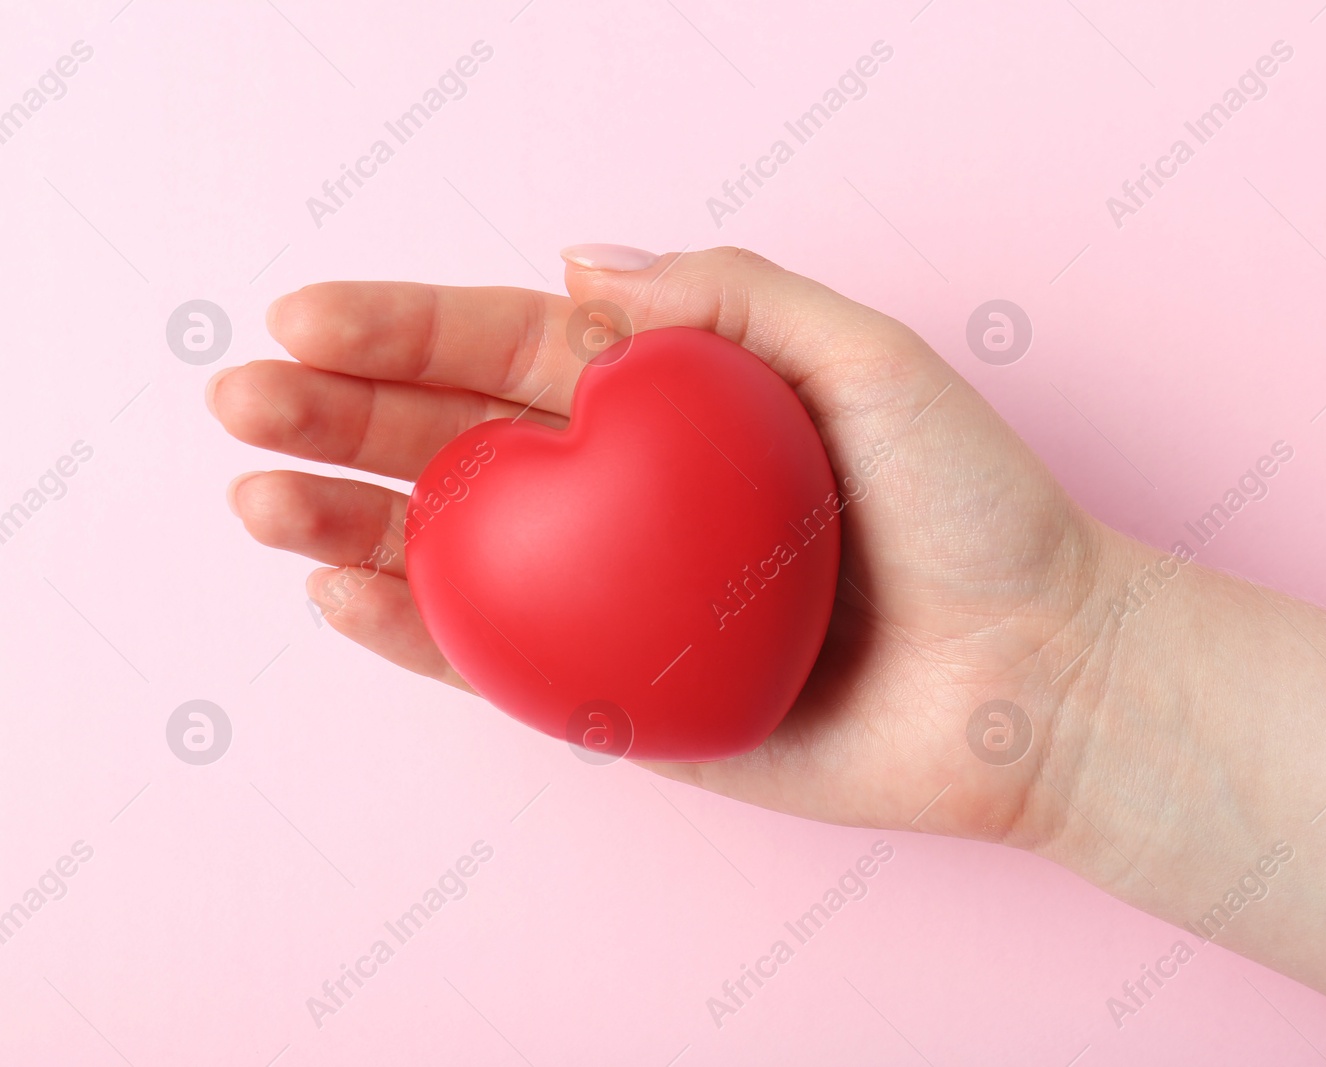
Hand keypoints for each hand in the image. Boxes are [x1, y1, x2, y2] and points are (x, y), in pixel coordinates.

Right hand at [208, 245, 1117, 846]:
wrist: (1033, 679)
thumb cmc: (974, 511)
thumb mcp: (870, 358)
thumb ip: (728, 295)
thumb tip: (575, 258)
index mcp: (675, 403)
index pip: (514, 348)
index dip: (406, 327)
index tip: (308, 316)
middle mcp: (629, 495)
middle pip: (458, 441)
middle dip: (339, 417)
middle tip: (243, 399)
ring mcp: (616, 600)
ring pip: (456, 553)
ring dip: (346, 523)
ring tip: (258, 496)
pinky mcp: (623, 701)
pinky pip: (498, 669)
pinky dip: (415, 636)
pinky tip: (342, 594)